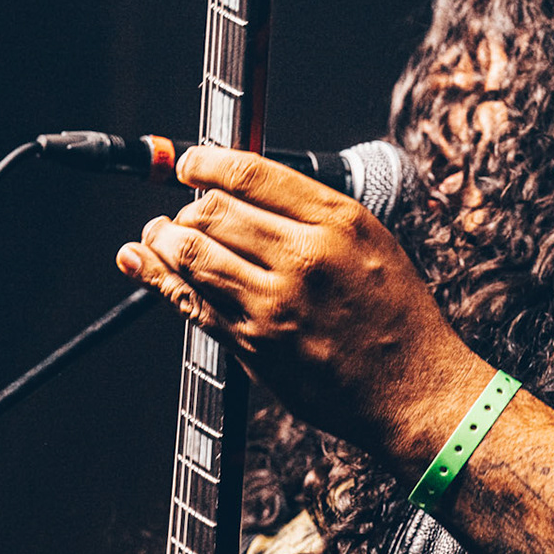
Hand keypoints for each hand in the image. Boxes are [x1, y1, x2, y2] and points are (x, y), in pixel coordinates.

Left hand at [115, 146, 487, 462]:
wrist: (413, 391)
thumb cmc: (397, 316)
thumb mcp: (372, 241)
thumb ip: (311, 213)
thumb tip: (245, 188)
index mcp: (337, 223)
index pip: (251, 174)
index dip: (207, 162)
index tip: (191, 164)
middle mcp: (303, 258)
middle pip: (213, 211)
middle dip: (186, 206)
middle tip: (183, 210)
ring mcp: (274, 305)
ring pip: (191, 253)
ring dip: (162, 238)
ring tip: (158, 233)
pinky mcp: (253, 345)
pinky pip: (190, 302)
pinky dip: (156, 276)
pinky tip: (139, 261)